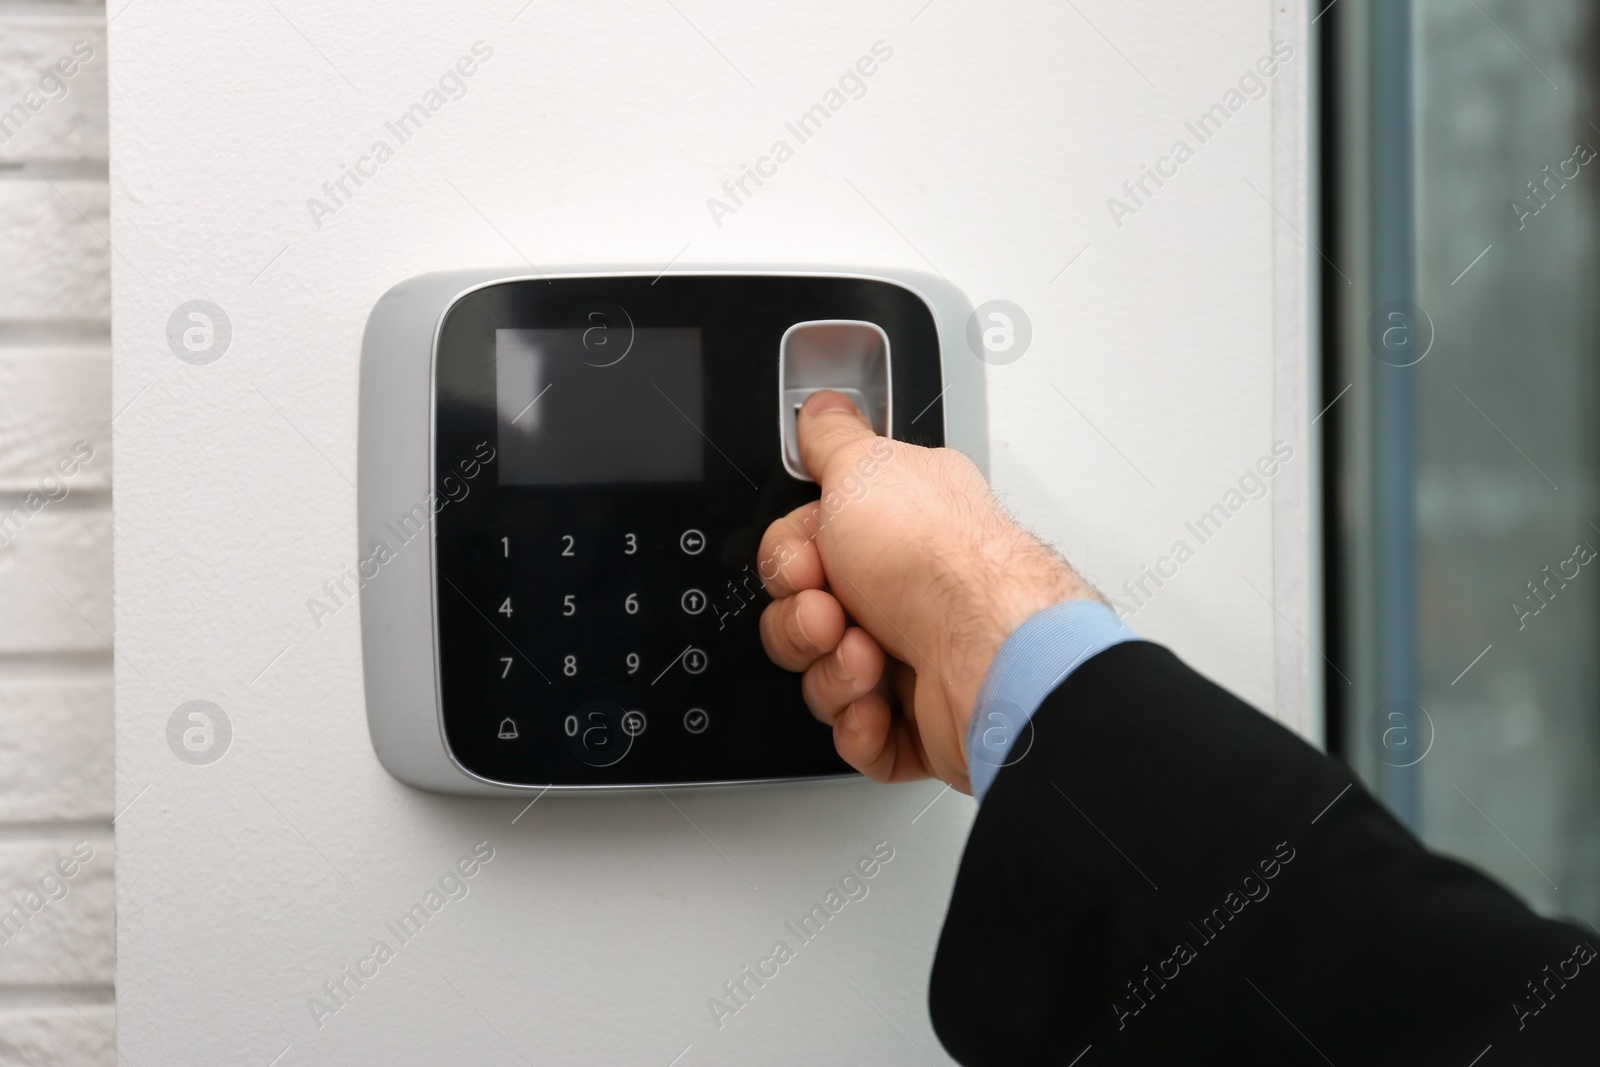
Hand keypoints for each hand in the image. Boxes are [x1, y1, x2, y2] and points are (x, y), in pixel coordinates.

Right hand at [757, 390, 1096, 791]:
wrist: (988, 655)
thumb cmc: (938, 564)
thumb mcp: (865, 469)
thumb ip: (832, 439)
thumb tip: (820, 410)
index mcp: (895, 527)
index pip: (805, 546)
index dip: (790, 558)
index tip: (806, 561)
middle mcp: (906, 589)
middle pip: (804, 616)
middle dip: (803, 622)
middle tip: (832, 614)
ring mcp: (913, 657)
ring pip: (824, 677)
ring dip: (833, 673)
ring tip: (869, 658)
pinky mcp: (920, 723)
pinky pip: (857, 734)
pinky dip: (860, 724)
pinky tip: (879, 702)